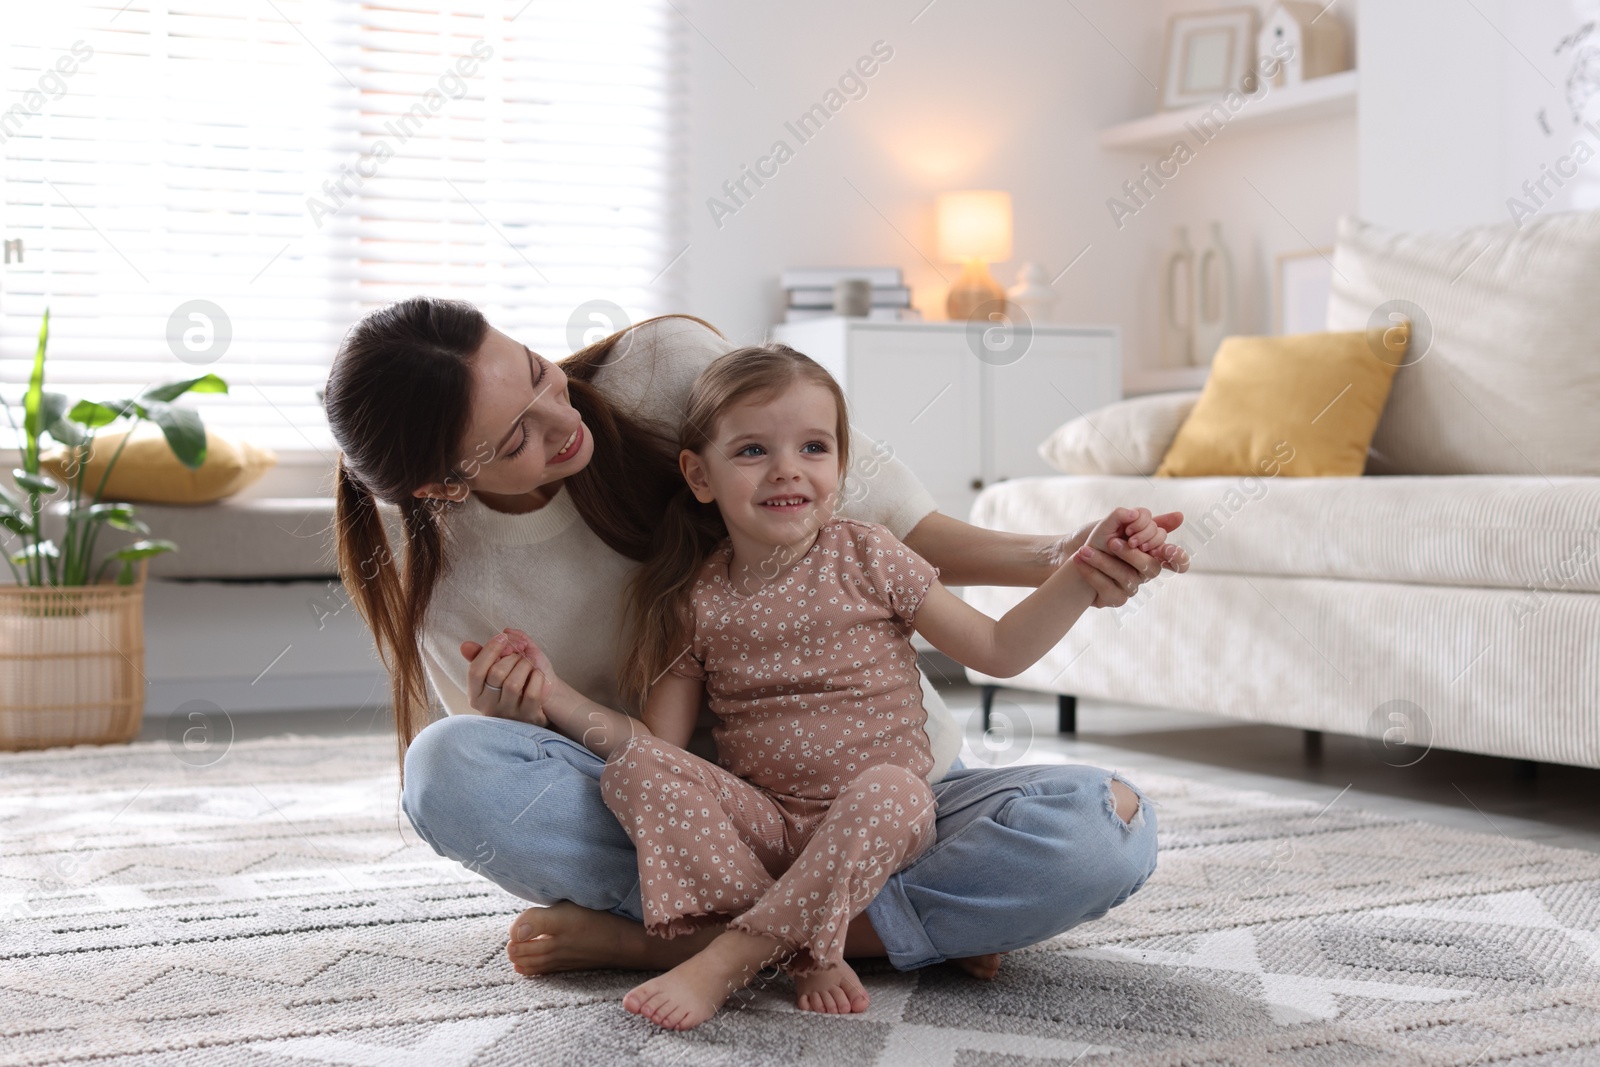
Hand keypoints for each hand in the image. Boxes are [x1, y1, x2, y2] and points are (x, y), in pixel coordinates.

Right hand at [459, 627, 552, 725]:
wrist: (543, 702)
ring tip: (529, 662)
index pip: (475, 670)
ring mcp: (509, 713)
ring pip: (513, 683)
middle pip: (496, 673)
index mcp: (476, 695)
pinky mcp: (528, 716)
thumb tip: (465, 645)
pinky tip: (537, 673)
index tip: (502, 637)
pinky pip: (531, 693)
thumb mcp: (495, 669)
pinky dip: (537, 676)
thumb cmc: (515, 682)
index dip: (489, 650)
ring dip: (525, 665)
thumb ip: (481, 656)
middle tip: (520, 653)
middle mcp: (489, 707)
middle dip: (512, 656)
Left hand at [1072, 508, 1188, 607]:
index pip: (1178, 560)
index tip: (1166, 551)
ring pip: (1126, 576)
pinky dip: (1091, 572)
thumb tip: (1180, 516)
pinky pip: (1107, 588)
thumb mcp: (1117, 522)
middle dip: (1130, 553)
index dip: (1178, 558)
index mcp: (1152, 551)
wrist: (1071, 554)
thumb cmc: (1099, 537)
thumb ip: (1142, 518)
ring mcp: (1132, 587)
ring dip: (1104, 561)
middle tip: (1111, 542)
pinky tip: (1079, 561)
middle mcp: (1146, 571)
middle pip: (1150, 566)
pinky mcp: (1116, 598)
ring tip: (1085, 550)